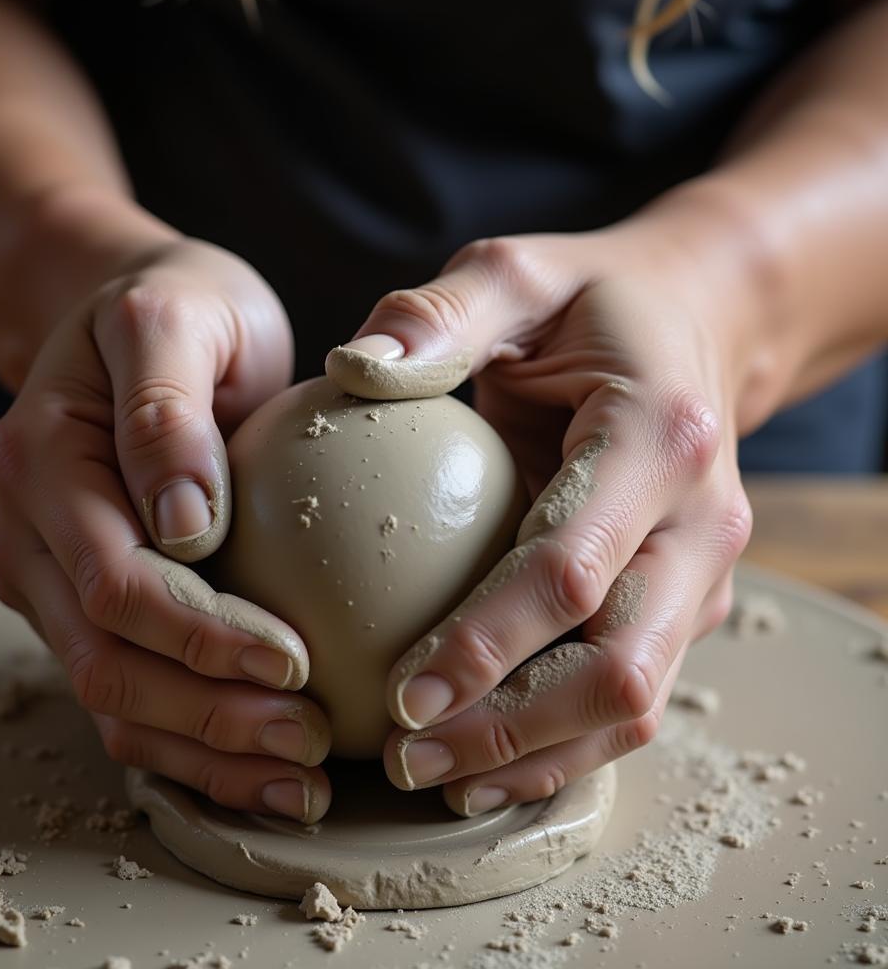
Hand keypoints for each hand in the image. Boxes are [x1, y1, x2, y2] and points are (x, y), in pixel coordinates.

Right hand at [0, 235, 331, 822]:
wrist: (134, 317)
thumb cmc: (173, 307)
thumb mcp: (175, 317)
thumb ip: (167, 408)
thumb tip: (187, 526)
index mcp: (45, 466)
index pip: (116, 583)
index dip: (202, 636)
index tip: (296, 661)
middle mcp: (37, 539)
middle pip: (110, 664)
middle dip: (212, 715)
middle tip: (313, 742)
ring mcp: (61, 581)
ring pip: (117, 701)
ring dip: (208, 752)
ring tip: (303, 781)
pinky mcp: (99, 604)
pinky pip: (135, 694)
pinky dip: (198, 744)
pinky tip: (270, 766)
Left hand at [326, 215, 754, 814]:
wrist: (693, 324)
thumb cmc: (587, 302)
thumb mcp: (512, 275)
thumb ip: (438, 315)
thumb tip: (347, 369)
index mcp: (659, 437)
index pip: (571, 566)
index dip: (488, 642)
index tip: (403, 693)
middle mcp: (701, 520)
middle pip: (620, 665)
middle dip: (513, 729)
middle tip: (408, 757)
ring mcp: (705, 570)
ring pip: (639, 700)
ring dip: (539, 755)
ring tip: (437, 776)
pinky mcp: (689, 599)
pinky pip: (635, 690)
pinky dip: (565, 740)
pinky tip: (487, 759)